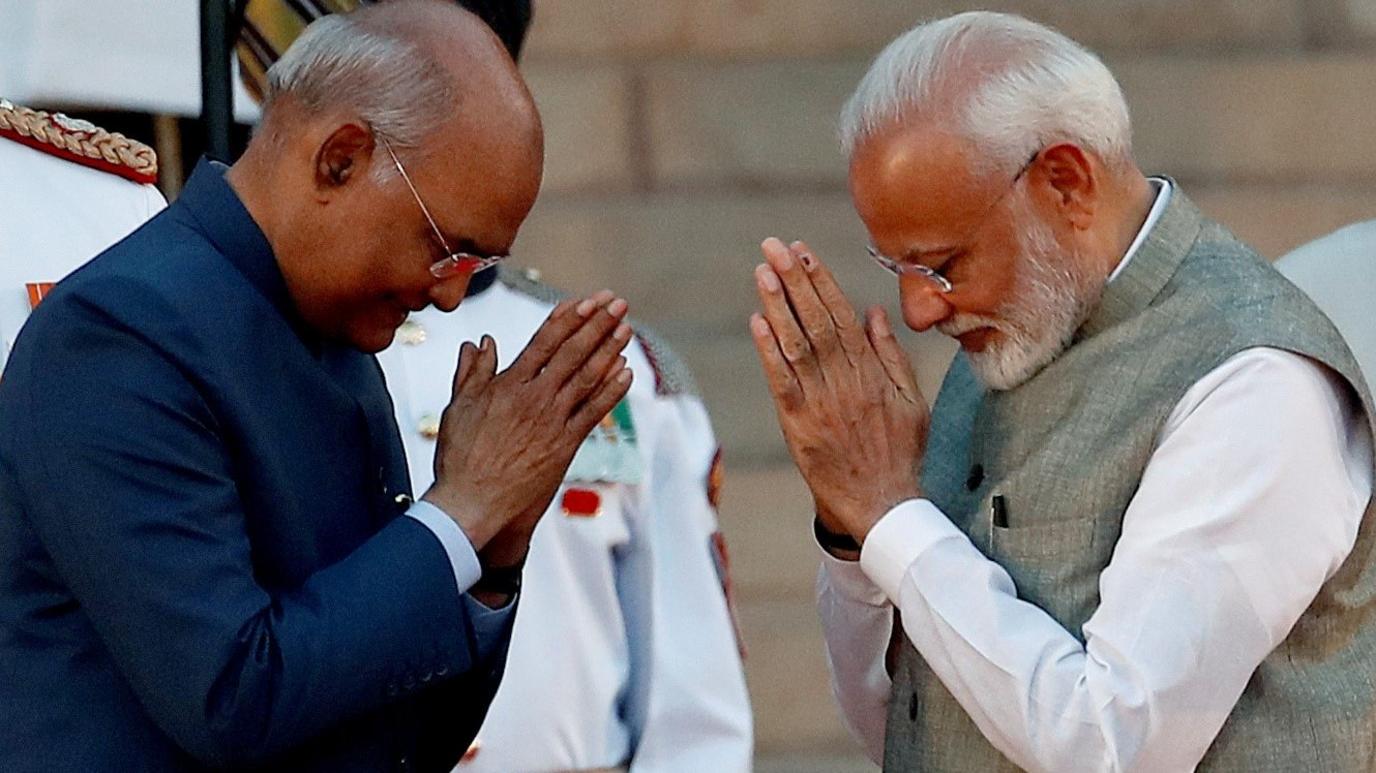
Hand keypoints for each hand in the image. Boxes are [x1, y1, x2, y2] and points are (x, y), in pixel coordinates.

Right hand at [422, 292, 634, 566]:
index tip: (587, 299)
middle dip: (598, 324)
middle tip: (618, 303)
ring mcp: (552, 420)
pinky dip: (612, 391)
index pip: (544, 341)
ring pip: (588, 377)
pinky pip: (594, 412)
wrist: (472, 502)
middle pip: (573, 352)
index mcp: (508, 384)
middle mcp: (534, 397)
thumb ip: (472, 373)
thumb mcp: (458, 407)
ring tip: (626, 327)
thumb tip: (481, 342)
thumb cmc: (460, 457)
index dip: (569, 317)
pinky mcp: (565, 445)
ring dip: (610, 349)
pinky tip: (627, 372)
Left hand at [750, 238, 928, 542]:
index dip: (821, 281)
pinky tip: (756, 322)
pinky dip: (769, 352)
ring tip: (762, 271)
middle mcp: (846, 381)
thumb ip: (890, 354)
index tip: (804, 251)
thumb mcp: (910, 400)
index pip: (842, 315)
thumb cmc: (900, 453)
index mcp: (872, 372)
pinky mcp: (801, 427)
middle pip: (817, 320)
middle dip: (794, 279)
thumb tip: (873, 312)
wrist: (886, 506)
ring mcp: (822, 403)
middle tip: (773, 245)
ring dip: (778, 305)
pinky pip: (783, 382)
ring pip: (798, 345)